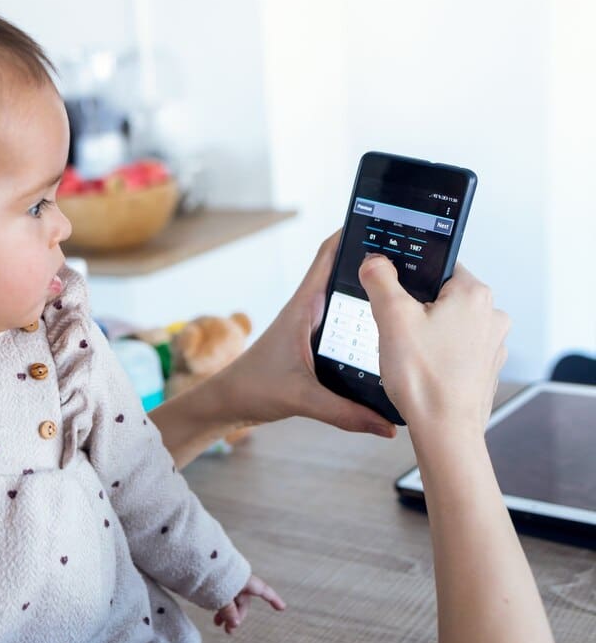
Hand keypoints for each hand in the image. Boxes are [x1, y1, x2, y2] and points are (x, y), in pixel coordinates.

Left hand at [213, 575, 285, 633]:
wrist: (193, 554)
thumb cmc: (210, 571)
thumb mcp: (221, 596)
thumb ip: (229, 611)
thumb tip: (235, 624)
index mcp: (244, 579)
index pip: (263, 590)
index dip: (273, 599)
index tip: (282, 608)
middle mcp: (238, 578)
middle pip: (243, 600)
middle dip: (237, 616)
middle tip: (227, 630)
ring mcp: (226, 578)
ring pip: (231, 598)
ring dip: (226, 612)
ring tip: (217, 624)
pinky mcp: (215, 578)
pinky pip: (222, 593)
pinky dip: (219, 604)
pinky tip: (212, 611)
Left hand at [218, 231, 396, 437]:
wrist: (228, 402)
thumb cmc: (252, 389)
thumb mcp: (302, 400)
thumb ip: (344, 413)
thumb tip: (386, 424)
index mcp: (303, 307)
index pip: (328, 255)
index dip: (352, 232)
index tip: (383, 219)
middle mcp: (308, 309)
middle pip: (344, 273)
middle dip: (374, 262)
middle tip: (414, 255)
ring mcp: (311, 324)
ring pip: (346, 298)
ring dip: (370, 291)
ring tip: (409, 287)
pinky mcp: (313, 342)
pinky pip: (345, 323)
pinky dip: (364, 320)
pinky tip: (388, 331)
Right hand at [358, 255, 508, 440]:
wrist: (445, 432)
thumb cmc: (425, 380)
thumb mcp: (391, 318)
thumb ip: (380, 279)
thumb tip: (375, 261)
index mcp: (473, 293)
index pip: (436, 266)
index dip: (408, 280)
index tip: (394, 296)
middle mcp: (491, 315)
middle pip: (439, 297)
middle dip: (414, 312)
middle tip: (398, 333)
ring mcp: (491, 344)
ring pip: (446, 325)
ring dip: (425, 336)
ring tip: (410, 357)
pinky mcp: (484, 367)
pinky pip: (453, 350)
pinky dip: (436, 357)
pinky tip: (422, 372)